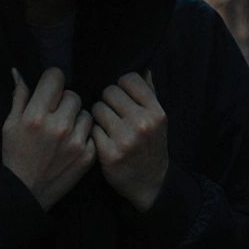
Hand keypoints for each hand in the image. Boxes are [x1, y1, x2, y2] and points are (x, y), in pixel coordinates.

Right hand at [2, 67, 96, 210]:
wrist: (27, 193)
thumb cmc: (16, 156)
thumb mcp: (10, 125)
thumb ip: (19, 97)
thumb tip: (18, 71)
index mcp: (36, 116)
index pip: (55, 78)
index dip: (52, 82)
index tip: (49, 91)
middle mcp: (58, 126)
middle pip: (73, 94)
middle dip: (64, 102)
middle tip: (55, 115)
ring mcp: (75, 142)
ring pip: (86, 112)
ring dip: (76, 118)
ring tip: (64, 131)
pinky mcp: (88, 156)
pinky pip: (92, 132)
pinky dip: (84, 136)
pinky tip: (72, 144)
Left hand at [91, 71, 168, 211]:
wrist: (150, 183)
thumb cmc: (151, 145)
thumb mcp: (158, 119)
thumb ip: (149, 92)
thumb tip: (142, 66)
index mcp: (156, 112)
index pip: (129, 79)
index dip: (121, 87)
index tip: (122, 98)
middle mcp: (142, 123)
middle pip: (109, 92)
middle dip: (108, 101)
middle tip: (112, 113)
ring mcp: (125, 139)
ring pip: (97, 109)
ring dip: (99, 117)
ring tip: (107, 127)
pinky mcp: (109, 153)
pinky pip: (91, 129)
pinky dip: (94, 134)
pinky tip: (103, 141)